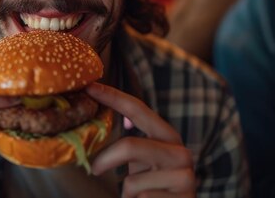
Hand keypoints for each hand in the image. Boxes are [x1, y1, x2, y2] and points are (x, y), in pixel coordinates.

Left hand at [87, 83, 194, 197]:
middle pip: (130, 146)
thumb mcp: (142, 161)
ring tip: (140, 196)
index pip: (138, 109)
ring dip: (128, 193)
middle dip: (107, 159)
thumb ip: (131, 144)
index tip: (90, 87)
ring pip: (131, 182)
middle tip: (94, 169)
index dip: (113, 96)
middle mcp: (180, 153)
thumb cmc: (152, 186)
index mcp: (168, 137)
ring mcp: (184, 178)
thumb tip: (107, 120)